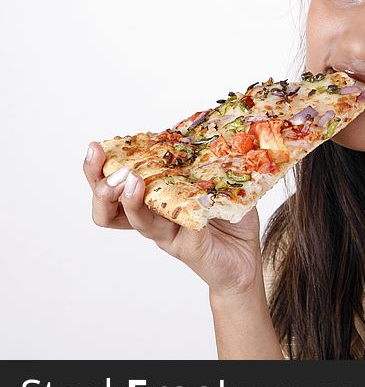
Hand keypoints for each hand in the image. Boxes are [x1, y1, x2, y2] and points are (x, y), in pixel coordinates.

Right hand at [84, 141, 263, 296]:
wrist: (245, 259)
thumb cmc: (229, 219)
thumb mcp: (217, 181)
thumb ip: (205, 161)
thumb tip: (202, 128)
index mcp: (154, 199)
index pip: (115, 184)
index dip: (99, 168)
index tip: (96, 146)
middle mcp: (153, 218)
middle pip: (108, 207)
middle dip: (98, 182)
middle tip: (103, 162)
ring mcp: (166, 234)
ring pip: (133, 220)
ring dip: (128, 199)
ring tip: (131, 181)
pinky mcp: (186, 246)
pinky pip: (174, 229)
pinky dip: (173, 213)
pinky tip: (183, 199)